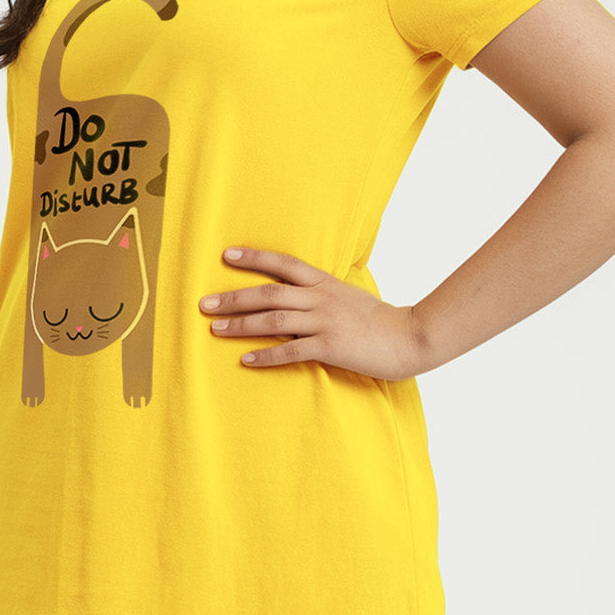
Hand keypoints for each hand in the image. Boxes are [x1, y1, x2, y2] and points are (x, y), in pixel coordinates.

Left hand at [198, 246, 424, 381]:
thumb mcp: (349, 295)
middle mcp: (321, 298)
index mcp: (325, 283)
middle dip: (234, 297)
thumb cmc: (378, 319)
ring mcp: (325, 322)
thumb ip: (321, 294)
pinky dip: (266, 355)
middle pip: (269, 293)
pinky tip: (246, 360)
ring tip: (215, 329)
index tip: (226, 255)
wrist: (409, 336)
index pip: (284, 264)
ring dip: (241, 324)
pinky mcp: (330, 346)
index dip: (254, 258)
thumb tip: (292, 294)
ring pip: (274, 320)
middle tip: (205, 303)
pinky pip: (291, 351)